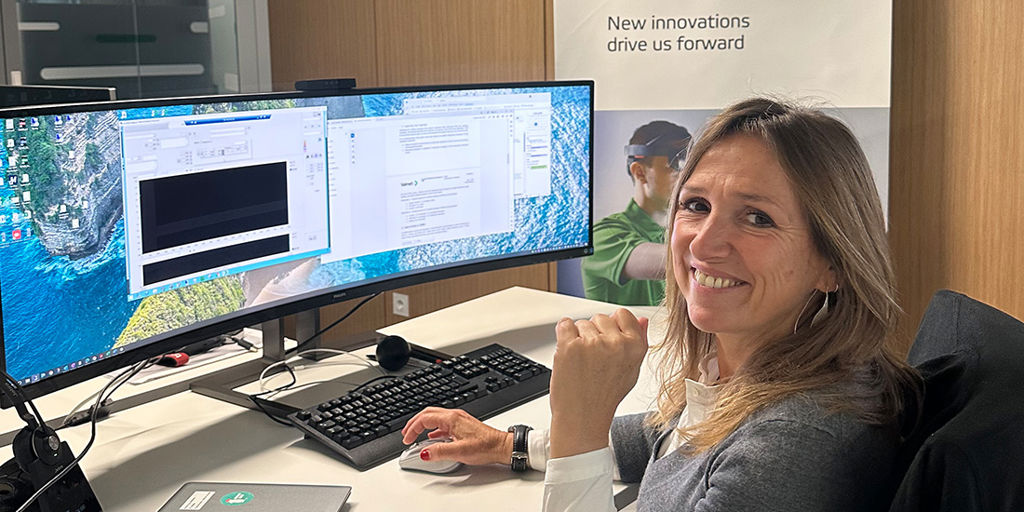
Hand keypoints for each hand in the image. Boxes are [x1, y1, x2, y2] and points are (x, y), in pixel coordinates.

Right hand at [401, 407, 512, 465]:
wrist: (502, 446)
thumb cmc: (486, 446)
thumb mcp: (460, 451)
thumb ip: (440, 452)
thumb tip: (424, 453)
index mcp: (451, 419)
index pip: (424, 419)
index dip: (412, 428)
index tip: (407, 439)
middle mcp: (455, 416)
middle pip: (427, 413)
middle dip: (414, 423)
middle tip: (406, 434)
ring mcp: (459, 419)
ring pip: (435, 416)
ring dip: (423, 424)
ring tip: (415, 434)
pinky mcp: (463, 425)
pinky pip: (443, 423)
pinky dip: (433, 428)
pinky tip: (433, 437)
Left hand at [549, 309, 647, 457]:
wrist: (582, 419)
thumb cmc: (604, 398)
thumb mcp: (631, 371)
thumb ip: (638, 342)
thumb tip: (641, 320)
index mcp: (635, 347)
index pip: (623, 315)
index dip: (612, 327)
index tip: (607, 342)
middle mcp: (616, 343)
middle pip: (601, 318)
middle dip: (594, 333)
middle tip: (593, 359)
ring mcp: (592, 343)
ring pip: (582, 323)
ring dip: (578, 338)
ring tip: (582, 363)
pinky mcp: (570, 345)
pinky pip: (565, 324)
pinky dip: (563, 335)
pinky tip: (569, 354)